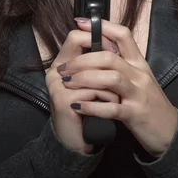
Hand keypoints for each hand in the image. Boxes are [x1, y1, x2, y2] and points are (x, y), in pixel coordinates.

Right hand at [45, 27, 120, 154]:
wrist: (78, 142)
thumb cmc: (89, 108)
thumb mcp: (92, 82)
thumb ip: (97, 62)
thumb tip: (114, 40)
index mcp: (62, 62)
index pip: (75, 36)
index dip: (96, 37)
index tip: (114, 49)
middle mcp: (56, 71)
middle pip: (82, 50)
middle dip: (107, 61)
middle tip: (122, 73)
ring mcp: (57, 86)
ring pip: (93, 73)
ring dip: (111, 87)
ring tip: (117, 97)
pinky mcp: (62, 102)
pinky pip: (93, 93)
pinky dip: (107, 101)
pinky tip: (110, 110)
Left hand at [56, 18, 177, 158]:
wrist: (170, 132)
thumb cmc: (150, 103)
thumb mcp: (140, 79)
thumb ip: (123, 64)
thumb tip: (98, 50)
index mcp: (139, 63)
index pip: (122, 35)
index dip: (102, 26)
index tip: (80, 22)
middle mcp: (139, 74)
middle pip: (109, 57)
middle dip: (83, 60)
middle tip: (64, 67)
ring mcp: (138, 94)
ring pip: (111, 78)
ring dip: (85, 78)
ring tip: (66, 83)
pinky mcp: (135, 114)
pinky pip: (112, 108)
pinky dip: (92, 106)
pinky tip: (77, 105)